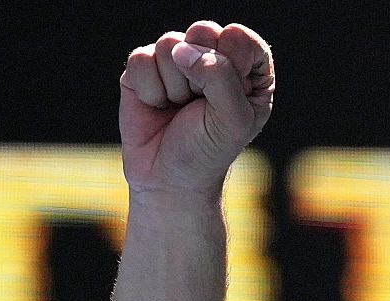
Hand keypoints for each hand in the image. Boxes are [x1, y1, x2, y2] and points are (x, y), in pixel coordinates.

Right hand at [119, 22, 273, 195]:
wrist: (169, 179)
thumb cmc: (209, 150)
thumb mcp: (232, 119)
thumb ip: (220, 76)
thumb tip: (182, 49)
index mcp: (248, 70)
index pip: (241, 39)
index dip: (230, 63)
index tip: (227, 96)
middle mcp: (214, 59)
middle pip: (204, 31)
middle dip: (200, 72)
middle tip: (200, 103)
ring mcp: (177, 62)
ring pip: (169, 44)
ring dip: (174, 86)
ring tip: (179, 108)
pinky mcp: (144, 70)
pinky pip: (141, 59)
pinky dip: (149, 89)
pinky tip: (157, 106)